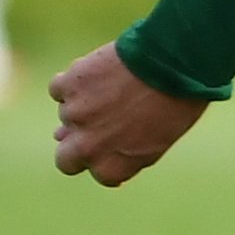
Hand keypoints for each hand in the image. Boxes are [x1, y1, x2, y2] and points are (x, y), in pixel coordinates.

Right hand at [50, 41, 206, 186]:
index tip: (123, 139)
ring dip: (82, 105)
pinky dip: (73, 81)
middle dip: (76, 146)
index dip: (110, 155)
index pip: (99, 172)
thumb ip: (119, 148)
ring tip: (114, 87)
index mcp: (113, 168)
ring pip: (66, 115)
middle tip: (96, 125)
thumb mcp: (156, 139)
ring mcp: (74, 116)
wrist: (173, 62)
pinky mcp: (67, 86)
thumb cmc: (176, 102)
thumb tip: (77, 143)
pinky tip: (97, 73)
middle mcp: (88, 148)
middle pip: (65, 159)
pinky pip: (58, 89)